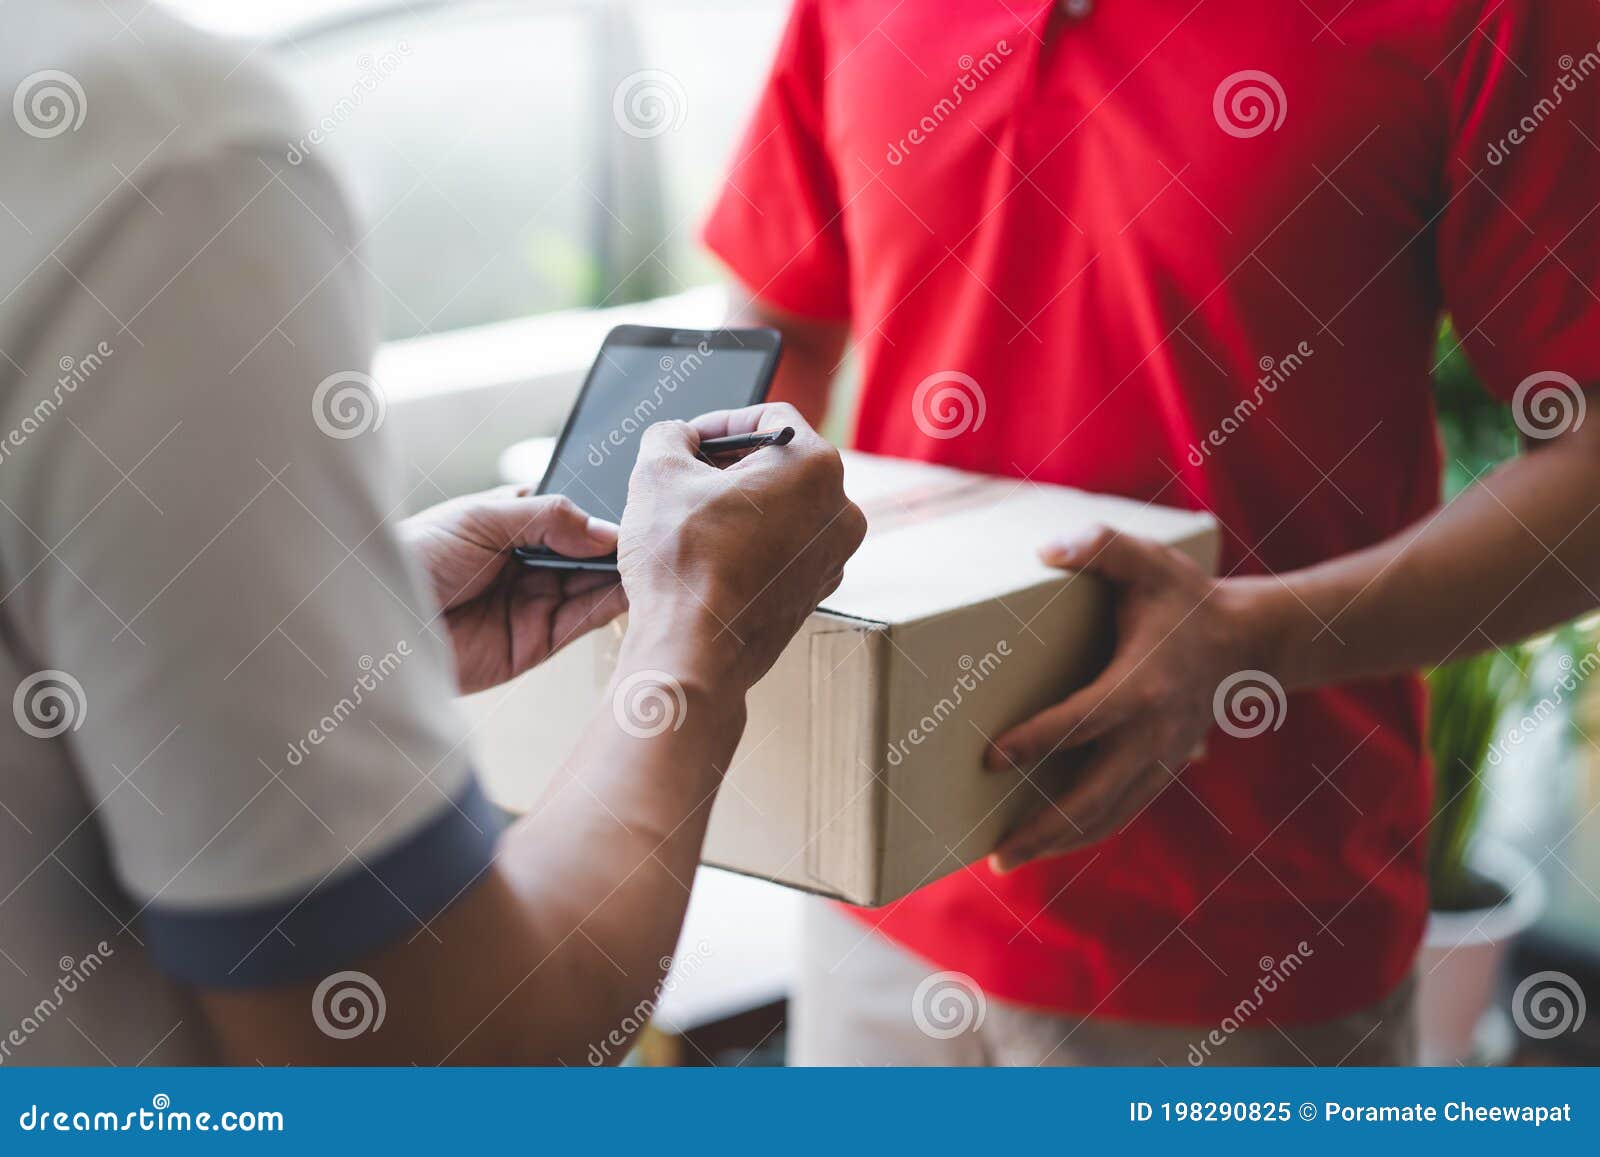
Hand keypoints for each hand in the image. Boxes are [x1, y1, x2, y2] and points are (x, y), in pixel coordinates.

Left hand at [401, 488, 625, 693]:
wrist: (379, 622)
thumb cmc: (415, 558)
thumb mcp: (480, 519)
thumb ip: (546, 518)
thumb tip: (603, 529)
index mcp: (514, 524)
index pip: (572, 516)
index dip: (601, 515)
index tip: (632, 511)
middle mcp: (530, 564)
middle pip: (589, 554)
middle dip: (617, 547)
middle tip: (648, 538)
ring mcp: (535, 603)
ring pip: (593, 587)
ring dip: (620, 576)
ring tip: (647, 561)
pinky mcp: (536, 643)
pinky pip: (582, 622)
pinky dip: (608, 607)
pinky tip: (628, 589)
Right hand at [617, 403, 866, 691]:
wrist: (693, 650)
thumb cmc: (683, 564)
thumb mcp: (657, 472)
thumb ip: (669, 435)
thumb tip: (676, 439)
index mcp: (815, 467)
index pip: (768, 418)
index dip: (719, 423)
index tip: (689, 441)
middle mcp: (839, 511)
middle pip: (779, 464)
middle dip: (728, 466)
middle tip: (685, 479)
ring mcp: (832, 557)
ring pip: (781, 509)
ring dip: (739, 507)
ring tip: (691, 521)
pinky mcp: (814, 592)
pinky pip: (782, 550)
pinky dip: (750, 544)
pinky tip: (709, 556)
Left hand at [985, 526, 1269, 871]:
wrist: (1249, 642)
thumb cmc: (1185, 598)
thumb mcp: (1148, 560)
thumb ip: (1100, 547)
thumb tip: (1046, 552)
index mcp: (1143, 685)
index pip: (1083, 722)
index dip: (1036, 741)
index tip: (990, 758)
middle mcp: (1154, 734)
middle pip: (1094, 797)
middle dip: (1043, 829)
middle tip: (995, 855)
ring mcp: (1162, 759)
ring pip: (1108, 816)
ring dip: (1059, 843)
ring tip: (1007, 859)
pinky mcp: (1163, 771)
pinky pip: (1121, 812)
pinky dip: (1084, 833)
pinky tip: (1047, 843)